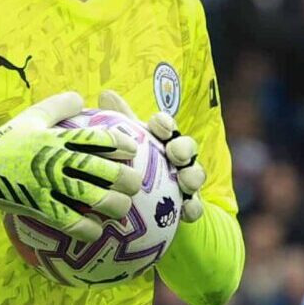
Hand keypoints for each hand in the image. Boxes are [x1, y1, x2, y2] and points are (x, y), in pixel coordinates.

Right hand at [0, 91, 136, 242]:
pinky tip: (97, 230)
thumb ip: (57, 106)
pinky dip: (88, 228)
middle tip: (134, 183)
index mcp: (57, 138)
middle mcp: (56, 161)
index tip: (133, 150)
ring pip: (93, 198)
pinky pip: (70, 222)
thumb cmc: (6, 140)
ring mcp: (49, 185)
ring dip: (114, 205)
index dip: (121, 144)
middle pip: (103, 170)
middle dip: (126, 178)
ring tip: (121, 208)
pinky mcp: (39, 207)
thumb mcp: (30, 117)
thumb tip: (81, 97)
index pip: (98, 139)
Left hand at [99, 90, 204, 218]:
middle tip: (175, 154)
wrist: (143, 204)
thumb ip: (117, 123)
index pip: (164, 125)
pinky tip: (187, 210)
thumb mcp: (124, 145)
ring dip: (194, 176)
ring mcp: (186, 181)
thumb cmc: (132, 166)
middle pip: (186, 147)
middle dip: (184, 148)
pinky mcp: (189, 205)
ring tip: (186, 182)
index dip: (164, 124)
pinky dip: (194, 207)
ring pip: (196, 174)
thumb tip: (106, 94)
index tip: (161, 128)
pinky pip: (196, 206)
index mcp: (160, 138)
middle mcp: (177, 156)